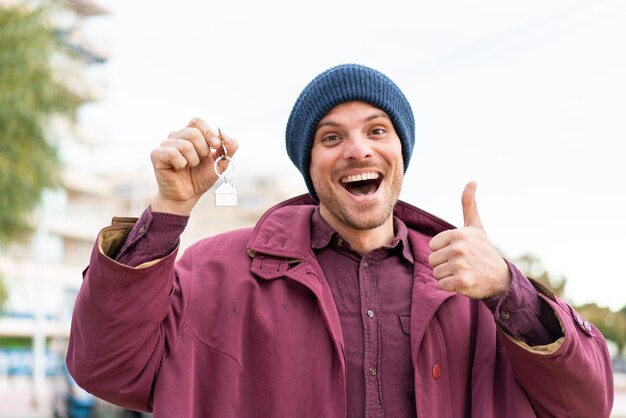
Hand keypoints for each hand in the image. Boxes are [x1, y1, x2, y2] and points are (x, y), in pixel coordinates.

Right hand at [149, 117, 237, 214]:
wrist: (187, 195)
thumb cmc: (201, 177)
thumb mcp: (220, 163)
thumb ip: (228, 150)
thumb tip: (230, 139)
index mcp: (190, 134)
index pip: (198, 122)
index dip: (209, 132)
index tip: (216, 146)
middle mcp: (176, 136)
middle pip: (193, 132)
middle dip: (203, 150)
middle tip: (199, 162)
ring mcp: (165, 144)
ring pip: (185, 144)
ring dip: (193, 160)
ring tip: (189, 167)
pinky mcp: (157, 155)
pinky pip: (173, 153)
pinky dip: (181, 164)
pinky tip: (178, 169)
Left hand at [428, 181, 510, 298]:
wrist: (500, 277)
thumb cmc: (483, 250)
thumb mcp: (475, 226)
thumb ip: (469, 204)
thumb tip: (472, 181)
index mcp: (458, 234)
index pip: (432, 246)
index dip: (443, 250)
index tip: (459, 251)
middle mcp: (459, 248)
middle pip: (432, 260)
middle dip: (444, 264)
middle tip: (462, 264)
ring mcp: (460, 265)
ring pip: (436, 273)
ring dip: (447, 276)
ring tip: (463, 272)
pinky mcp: (461, 281)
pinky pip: (442, 285)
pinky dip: (451, 286)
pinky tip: (464, 281)